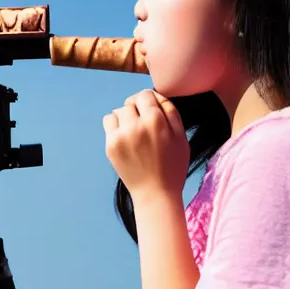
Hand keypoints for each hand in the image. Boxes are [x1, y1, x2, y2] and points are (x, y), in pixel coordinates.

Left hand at [103, 89, 189, 203]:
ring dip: (125, 117)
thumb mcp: (181, 137)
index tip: (152, 111)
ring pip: (118, 111)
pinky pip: (108, 122)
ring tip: (134, 131)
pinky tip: (125, 136)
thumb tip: (156, 95)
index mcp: (155, 121)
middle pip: (130, 102)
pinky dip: (115, 125)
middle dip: (137, 109)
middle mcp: (135, 125)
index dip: (150, 101)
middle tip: (144, 124)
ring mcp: (120, 136)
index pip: (145, 94)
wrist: (155, 194)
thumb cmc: (172, 166)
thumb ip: (171, 111)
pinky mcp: (110, 146)